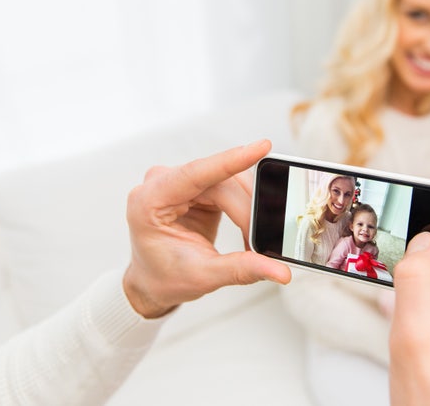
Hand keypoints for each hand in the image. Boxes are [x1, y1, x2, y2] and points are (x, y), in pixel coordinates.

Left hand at [122, 139, 291, 317]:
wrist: (153, 281)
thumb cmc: (164, 277)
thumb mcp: (203, 276)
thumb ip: (241, 269)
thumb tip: (279, 270)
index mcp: (149, 201)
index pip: (195, 173)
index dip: (231, 159)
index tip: (262, 147)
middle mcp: (162, 183)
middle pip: (220, 181)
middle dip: (247, 211)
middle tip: (261, 241)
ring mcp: (180, 181)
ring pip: (230, 181)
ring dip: (249, 209)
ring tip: (253, 240)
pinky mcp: (198, 185)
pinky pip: (230, 186)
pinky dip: (244, 207)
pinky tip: (249, 227)